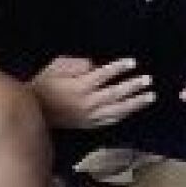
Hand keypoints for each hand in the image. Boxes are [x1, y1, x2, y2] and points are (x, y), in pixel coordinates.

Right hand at [31, 55, 154, 128]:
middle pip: (115, 94)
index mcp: (78, 87)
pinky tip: (135, 109)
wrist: (34, 110)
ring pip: (117, 110)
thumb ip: (75, 65)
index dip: (118, 68)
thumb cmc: (44, 84)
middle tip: (148, 80)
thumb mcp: (55, 67)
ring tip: (151, 96)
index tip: (133, 62)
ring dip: (135, 103)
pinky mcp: (89, 125)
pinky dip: (124, 115)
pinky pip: (111, 120)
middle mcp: (86, 103)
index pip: (103, 76)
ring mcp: (89, 116)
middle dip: (133, 86)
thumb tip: (94, 65)